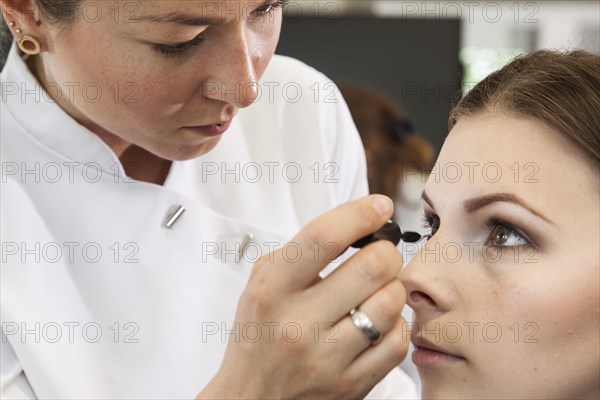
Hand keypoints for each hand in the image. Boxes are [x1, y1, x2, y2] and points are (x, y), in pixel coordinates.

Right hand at [198, 195, 408, 398]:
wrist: (252, 397)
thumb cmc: (260, 333)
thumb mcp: (262, 283)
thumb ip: (300, 252)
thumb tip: (356, 222)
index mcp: (272, 290)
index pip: (323, 238)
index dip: (359, 214)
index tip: (379, 206)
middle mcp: (299, 324)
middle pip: (371, 266)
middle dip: (386, 251)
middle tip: (380, 255)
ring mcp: (327, 358)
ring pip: (391, 302)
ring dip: (392, 288)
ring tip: (377, 291)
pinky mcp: (352, 385)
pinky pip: (398, 341)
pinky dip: (395, 324)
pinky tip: (378, 322)